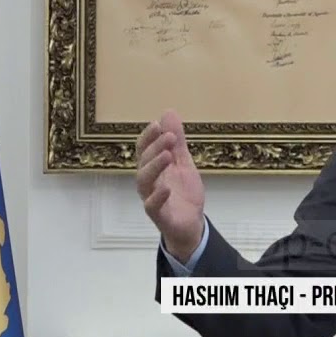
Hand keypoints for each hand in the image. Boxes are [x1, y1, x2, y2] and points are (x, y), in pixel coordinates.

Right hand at [136, 109, 205, 260]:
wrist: (191, 224)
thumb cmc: (183, 192)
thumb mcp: (183, 162)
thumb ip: (176, 141)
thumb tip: (168, 112)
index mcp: (153, 168)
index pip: (144, 149)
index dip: (149, 136)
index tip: (157, 124)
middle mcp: (148, 182)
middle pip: (144, 162)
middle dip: (155, 147)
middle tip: (170, 136)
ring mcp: (151, 198)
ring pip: (144, 181)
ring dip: (154, 166)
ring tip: (168, 155)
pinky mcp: (159, 215)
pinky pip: (152, 206)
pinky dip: (157, 197)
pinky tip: (166, 188)